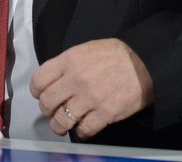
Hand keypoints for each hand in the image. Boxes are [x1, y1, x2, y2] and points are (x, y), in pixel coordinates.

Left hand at [30, 38, 153, 138]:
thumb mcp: (86, 49)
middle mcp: (76, 79)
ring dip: (60, 125)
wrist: (143, 62)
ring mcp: (90, 98)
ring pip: (60, 121)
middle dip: (47, 109)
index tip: (42, 94)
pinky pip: (83, 130)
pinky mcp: (104, 113)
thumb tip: (54, 80)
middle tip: (54, 109)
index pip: (38, 80)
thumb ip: (67, 64)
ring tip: (65, 123)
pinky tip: (85, 124)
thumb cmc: (115, 54)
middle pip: (46, 103)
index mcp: (70, 60)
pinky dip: (81, 131)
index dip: (37, 91)